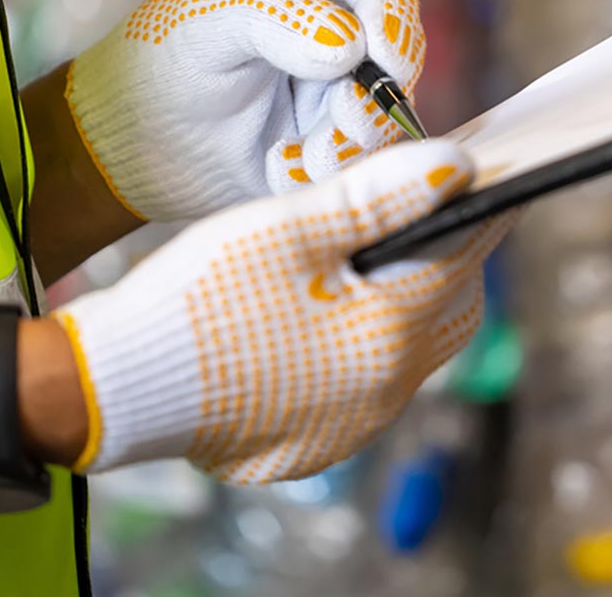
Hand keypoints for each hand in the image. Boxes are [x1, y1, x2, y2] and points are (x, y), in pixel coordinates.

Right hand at [51, 139, 503, 482]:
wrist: (115, 385)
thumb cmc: (197, 294)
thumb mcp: (287, 228)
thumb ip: (379, 196)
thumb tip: (457, 167)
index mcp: (385, 335)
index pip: (462, 255)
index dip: (481, 207)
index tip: (495, 170)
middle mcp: (382, 393)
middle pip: (450, 310)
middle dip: (454, 257)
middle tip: (437, 209)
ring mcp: (350, 427)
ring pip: (412, 352)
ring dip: (408, 301)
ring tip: (380, 254)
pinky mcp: (314, 444)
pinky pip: (366, 386)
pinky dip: (365, 342)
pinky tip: (327, 311)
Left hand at [65, 0, 424, 221]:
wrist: (126, 145)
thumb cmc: (159, 60)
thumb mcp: (208, 23)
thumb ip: (275, 18)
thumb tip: (352, 43)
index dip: (394, 13)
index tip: (383, 58)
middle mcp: (333, 26)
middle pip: (398, 51)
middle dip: (376, 92)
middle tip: (340, 120)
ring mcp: (334, 87)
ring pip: (384, 112)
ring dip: (350, 140)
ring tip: (295, 157)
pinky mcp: (327, 141)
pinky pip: (358, 158)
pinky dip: (326, 169)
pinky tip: (279, 170)